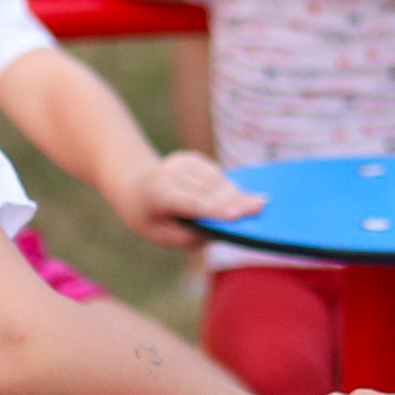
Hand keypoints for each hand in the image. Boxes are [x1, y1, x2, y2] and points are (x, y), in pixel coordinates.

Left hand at [115, 150, 262, 246]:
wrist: (133, 186)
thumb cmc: (149, 217)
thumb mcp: (160, 235)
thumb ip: (188, 237)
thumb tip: (219, 232)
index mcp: (159, 194)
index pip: (193, 204)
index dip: (216, 209)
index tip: (239, 214)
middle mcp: (171, 173)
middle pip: (211, 191)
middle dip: (237, 200)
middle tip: (261, 208)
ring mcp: (182, 162)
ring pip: (218, 180)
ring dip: (237, 193)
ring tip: (258, 203)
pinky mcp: (192, 157)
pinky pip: (217, 174)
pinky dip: (228, 187)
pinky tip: (241, 197)